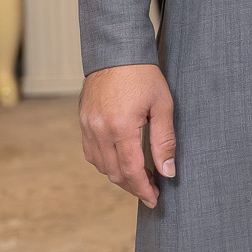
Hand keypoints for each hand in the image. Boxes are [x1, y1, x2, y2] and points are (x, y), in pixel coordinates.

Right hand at [79, 63, 175, 207]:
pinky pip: (91, 153)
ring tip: (140, 176)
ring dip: (119, 176)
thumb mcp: (163, 106)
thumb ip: (165, 141)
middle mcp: (99, 130)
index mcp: (120, 127)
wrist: (116, 52)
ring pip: (101, 166)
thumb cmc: (143, 75)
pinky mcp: (83, 122)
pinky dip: (106, 163)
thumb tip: (168, 172)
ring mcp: (87, 127)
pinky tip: (121, 161)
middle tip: (151, 190)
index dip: (143, 189)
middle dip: (133, 186)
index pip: (131, 170)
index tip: (154, 199)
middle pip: (114, 172)